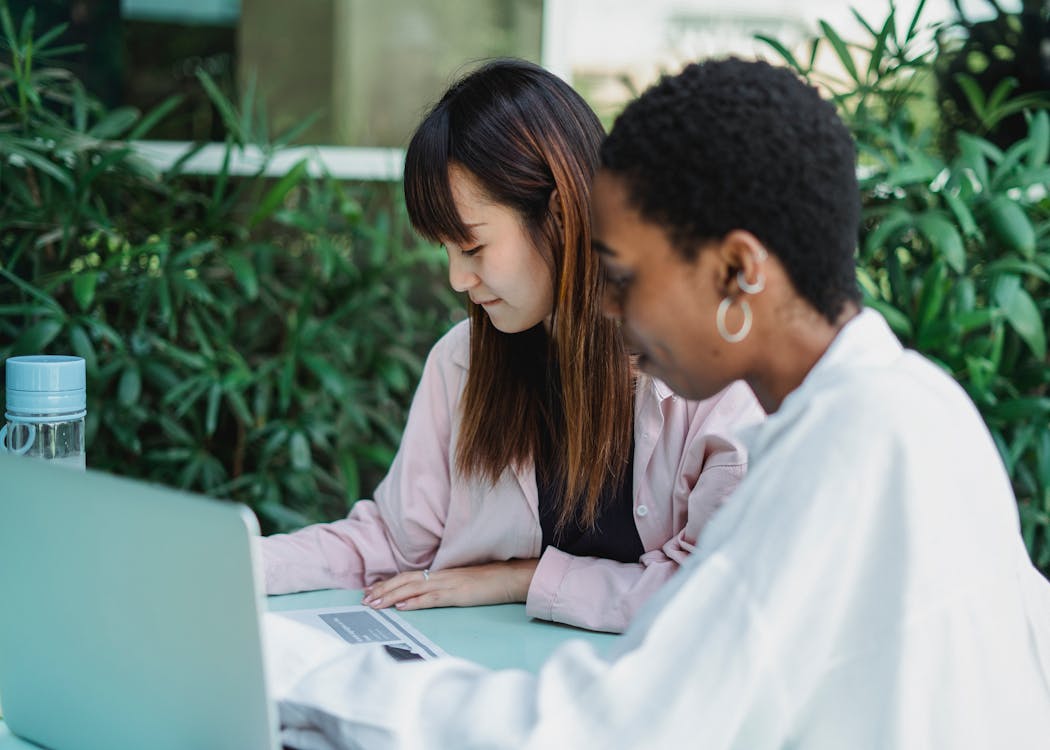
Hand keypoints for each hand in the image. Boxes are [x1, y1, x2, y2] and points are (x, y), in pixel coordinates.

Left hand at [361, 559, 539, 610]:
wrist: (510, 577)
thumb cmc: (489, 581)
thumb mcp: (461, 583)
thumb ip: (443, 586)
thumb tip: (425, 595)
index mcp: (441, 573)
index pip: (408, 576)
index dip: (388, 583)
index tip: (370, 590)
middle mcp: (440, 575)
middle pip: (405, 580)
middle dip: (382, 590)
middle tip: (363, 599)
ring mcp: (448, 584)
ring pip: (413, 588)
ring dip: (391, 596)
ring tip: (374, 604)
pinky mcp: (457, 594)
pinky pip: (432, 598)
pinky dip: (415, 602)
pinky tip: (401, 606)